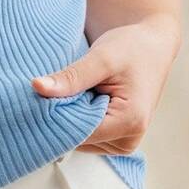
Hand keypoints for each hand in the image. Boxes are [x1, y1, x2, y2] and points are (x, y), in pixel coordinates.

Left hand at [30, 20, 178, 154]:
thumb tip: (37, 87)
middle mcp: (129, 140)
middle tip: (60, 87)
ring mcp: (124, 142)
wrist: (151, 46)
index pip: (78, 133)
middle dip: (63, 116)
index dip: (55, 116)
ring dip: (71, 117)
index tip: (40, 96)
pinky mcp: (117, 138)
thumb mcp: (100, 58)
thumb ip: (71, 77)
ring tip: (79, 90)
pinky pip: (87, 135)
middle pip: (78, 139)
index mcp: (130, 122)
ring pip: (80, 139)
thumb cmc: (132, 48)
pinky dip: (78, 118)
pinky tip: (82, 98)